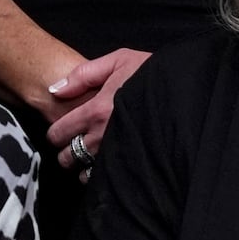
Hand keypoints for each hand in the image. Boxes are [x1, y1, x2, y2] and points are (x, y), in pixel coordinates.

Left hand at [46, 49, 150, 174]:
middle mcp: (102, 135)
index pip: (59, 132)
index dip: (56, 133)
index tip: (60, 132)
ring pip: (84, 172)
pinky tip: (104, 166)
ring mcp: (117, 152)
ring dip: (82, 167)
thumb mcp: (117, 61)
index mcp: (95, 110)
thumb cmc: (150, 72)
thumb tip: (54, 91)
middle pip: (68, 156)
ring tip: (88, 158)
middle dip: (65, 152)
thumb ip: (82, 75)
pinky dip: (100, 176)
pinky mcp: (132, 164)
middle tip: (72, 146)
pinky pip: (105, 179)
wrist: (184, 90)